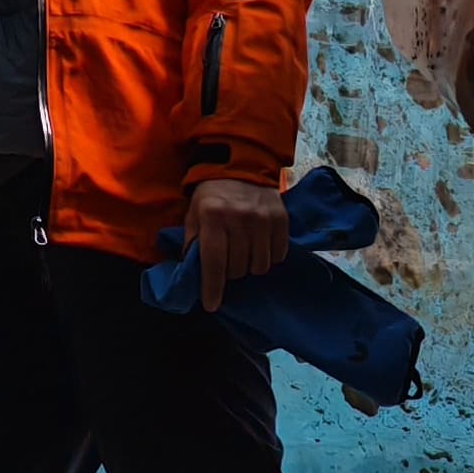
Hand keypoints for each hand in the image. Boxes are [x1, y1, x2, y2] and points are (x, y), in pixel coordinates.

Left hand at [183, 176, 289, 310]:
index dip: (212, 288)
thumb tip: (192, 275)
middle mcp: (239, 217)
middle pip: (237, 269)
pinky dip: (268, 257)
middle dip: (230, 272)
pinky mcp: (281, 219)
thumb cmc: (212, 197)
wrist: (242, 167)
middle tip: (226, 262)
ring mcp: (263, 219)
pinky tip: (259, 246)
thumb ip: (191, 243)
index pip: (214, 262)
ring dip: (249, 266)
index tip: (211, 305)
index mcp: (212, 216)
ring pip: (259, 266)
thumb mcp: (193, 215)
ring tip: (243, 253)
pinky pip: (278, 256)